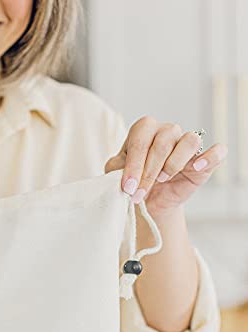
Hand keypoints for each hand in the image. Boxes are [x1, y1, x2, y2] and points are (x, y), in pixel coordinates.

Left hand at [105, 116, 228, 215]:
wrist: (149, 200)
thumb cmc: (133, 182)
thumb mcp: (117, 174)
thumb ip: (117, 168)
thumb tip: (124, 172)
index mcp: (144, 129)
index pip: (140, 141)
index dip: (134, 166)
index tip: (128, 188)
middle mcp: (167, 131)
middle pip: (162, 144)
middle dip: (148, 174)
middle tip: (139, 193)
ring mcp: (186, 142)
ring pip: (188, 141)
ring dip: (173, 164)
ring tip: (162, 179)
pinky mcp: (204, 158)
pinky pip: (216, 151)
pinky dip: (209, 158)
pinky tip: (195, 167)